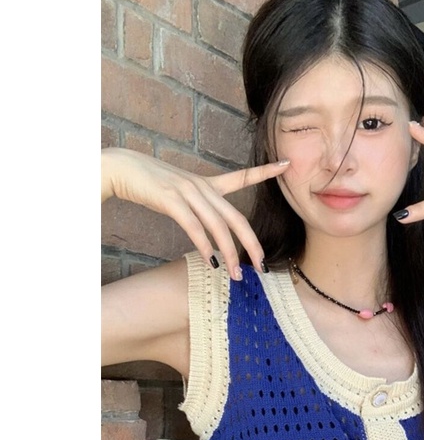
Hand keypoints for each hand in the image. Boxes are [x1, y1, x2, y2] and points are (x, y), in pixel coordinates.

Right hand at [101, 147, 290, 278]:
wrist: (120, 168)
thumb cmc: (149, 183)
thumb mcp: (180, 192)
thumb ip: (198, 208)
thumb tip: (210, 232)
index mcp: (207, 183)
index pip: (242, 177)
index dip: (265, 171)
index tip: (286, 164)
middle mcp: (203, 187)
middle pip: (237, 218)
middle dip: (252, 245)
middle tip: (263, 267)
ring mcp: (188, 193)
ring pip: (218, 227)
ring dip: (229, 254)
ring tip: (236, 275)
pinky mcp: (171, 200)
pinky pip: (194, 227)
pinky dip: (204, 246)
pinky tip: (211, 261)